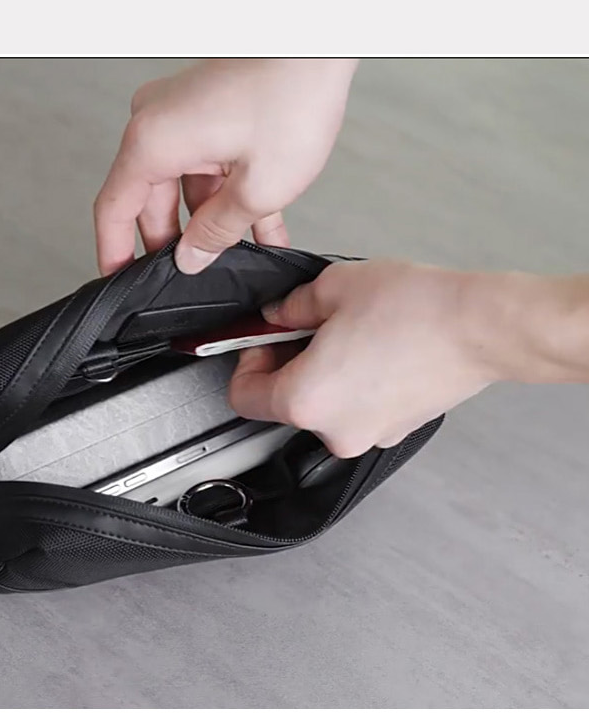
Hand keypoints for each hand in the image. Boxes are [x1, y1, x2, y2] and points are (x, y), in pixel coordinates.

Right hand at [93, 58, 357, 273]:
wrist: (320, 44)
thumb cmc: (292, 97)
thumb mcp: (259, 187)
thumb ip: (217, 231)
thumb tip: (191, 258)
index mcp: (152, 142)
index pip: (114, 209)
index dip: (114, 253)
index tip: (122, 285)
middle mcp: (156, 123)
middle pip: (150, 200)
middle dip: (177, 242)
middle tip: (199, 280)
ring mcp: (180, 113)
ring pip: (185, 185)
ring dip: (212, 220)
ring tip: (245, 257)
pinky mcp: (205, 109)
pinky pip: (205, 164)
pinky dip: (227, 194)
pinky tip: (261, 227)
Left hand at [228, 261, 510, 456]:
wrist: (479, 326)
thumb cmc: (417, 309)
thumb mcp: (333, 287)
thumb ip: (291, 306)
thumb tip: (277, 314)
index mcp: (306, 400)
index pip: (243, 396)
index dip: (246, 360)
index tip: (263, 338)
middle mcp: (335, 431)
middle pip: (286, 403)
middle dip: (290, 363)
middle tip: (310, 325)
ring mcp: (369, 435)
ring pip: (326, 407)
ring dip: (326, 374)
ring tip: (352, 333)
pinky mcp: (396, 429)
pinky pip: (359, 408)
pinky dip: (357, 384)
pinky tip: (377, 349)